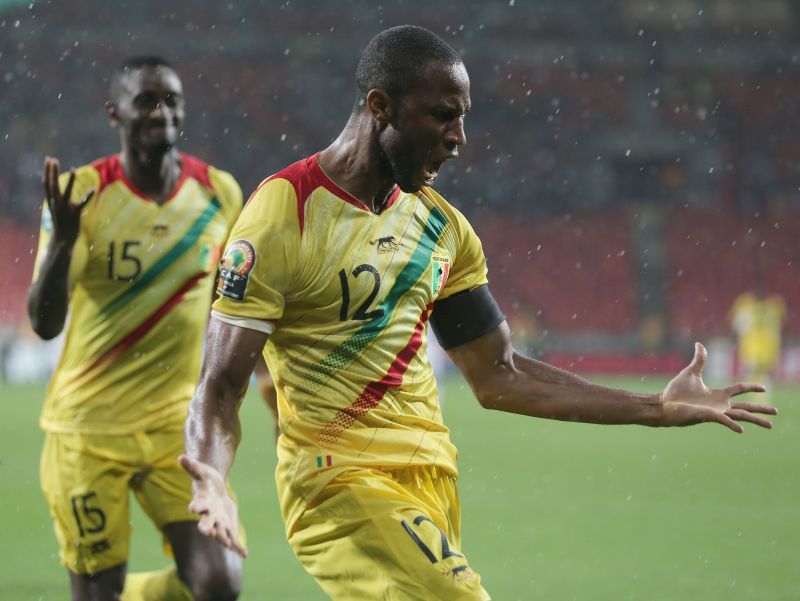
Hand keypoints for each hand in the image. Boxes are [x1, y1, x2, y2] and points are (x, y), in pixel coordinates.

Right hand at [43, 156, 93, 243]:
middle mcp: (56, 204)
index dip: (47, 171)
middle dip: (52, 172)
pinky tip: (94, 189)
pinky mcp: (74, 215)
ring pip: (66, 193)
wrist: (62, 240)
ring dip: (71, 181)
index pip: (47, 183)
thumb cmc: (61, 223)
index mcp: (51, 201)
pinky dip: (88, 197)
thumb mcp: (57, 208)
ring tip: (74, 170)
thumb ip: (58, 197)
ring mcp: (64, 209)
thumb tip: (61, 187)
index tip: (49, 159)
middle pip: (52, 185)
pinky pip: (82, 204)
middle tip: (53, 159)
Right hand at [178, 454, 247, 556]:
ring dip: (224, 538)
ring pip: (220, 533)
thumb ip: (192, 466)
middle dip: (207, 527)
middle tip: (206, 531)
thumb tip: (181, 456)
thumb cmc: (206, 480)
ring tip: (229, 544)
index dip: (195, 506)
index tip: (192, 508)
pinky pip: (232, 538)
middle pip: (206, 523)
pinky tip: (244, 553)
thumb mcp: (201, 471)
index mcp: (201, 502)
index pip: (197, 504)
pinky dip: (237, 547)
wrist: (215, 490)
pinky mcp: (228, 526)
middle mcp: (208, 515)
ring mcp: (218, 523)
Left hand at [659, 342, 776, 432]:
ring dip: (756, 420)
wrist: (663, 404)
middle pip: (746, 406)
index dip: (752, 387)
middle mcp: (719, 405)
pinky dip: (732, 424)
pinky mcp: (708, 416)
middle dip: (761, 409)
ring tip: (770, 425)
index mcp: (717, 394)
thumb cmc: (675, 392)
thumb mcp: (690, 373)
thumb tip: (699, 344)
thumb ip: (699, 360)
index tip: (764, 388)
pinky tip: (742, 430)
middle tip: (776, 412)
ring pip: (740, 415)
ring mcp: (715, 412)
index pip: (739, 390)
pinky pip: (723, 420)